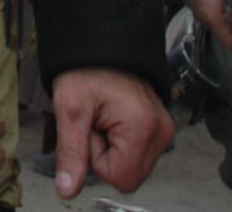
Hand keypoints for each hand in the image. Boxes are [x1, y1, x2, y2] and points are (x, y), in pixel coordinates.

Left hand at [50, 67, 173, 200]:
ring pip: (133, 167)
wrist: (100, 41)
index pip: (120, 178)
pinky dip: (121, 143)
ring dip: (112, 149)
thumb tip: (67, 190)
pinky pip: (138, 154)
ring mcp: (163, 129)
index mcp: (143, 127)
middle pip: (129, 176)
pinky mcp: (159, 127)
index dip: (96, 157)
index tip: (90, 127)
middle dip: (105, 155)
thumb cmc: (85, 67)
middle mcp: (162, 131)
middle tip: (95, 121)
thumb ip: (71, 153)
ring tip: (103, 118)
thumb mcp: (70, 108)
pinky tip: (112, 119)